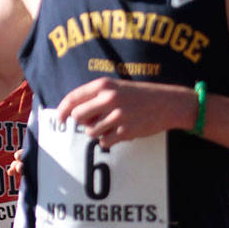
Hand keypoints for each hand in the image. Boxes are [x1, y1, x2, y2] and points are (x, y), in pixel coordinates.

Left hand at [56, 77, 193, 141]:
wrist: (168, 103)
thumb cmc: (140, 96)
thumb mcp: (117, 87)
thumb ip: (96, 96)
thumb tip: (74, 113)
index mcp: (104, 85)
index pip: (73, 98)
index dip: (63, 110)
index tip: (60, 119)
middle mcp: (108, 99)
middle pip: (78, 117)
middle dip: (82, 122)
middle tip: (93, 122)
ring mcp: (117, 115)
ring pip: (91, 131)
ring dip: (97, 132)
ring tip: (112, 126)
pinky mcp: (126, 131)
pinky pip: (105, 142)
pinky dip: (109, 141)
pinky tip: (120, 132)